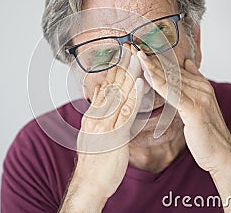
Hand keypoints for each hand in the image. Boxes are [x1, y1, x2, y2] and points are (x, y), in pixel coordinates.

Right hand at [70, 48, 143, 202]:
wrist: (89, 184)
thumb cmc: (95, 163)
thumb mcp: (94, 135)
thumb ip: (99, 117)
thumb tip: (103, 102)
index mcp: (93, 115)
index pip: (105, 88)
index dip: (115, 70)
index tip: (124, 55)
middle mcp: (97, 115)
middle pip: (111, 86)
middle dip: (122, 65)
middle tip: (131, 46)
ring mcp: (104, 124)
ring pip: (118, 93)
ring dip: (129, 73)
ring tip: (138, 56)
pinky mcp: (114, 135)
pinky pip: (125, 112)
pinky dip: (133, 95)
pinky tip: (141, 82)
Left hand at [137, 52, 230, 173]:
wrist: (222, 154)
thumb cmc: (208, 134)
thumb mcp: (200, 107)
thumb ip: (193, 86)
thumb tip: (188, 63)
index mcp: (203, 86)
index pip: (176, 70)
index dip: (158, 61)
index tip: (142, 52)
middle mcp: (202, 88)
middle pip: (173, 71)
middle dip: (152, 60)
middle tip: (135, 49)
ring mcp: (200, 98)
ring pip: (172, 79)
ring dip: (153, 68)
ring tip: (138, 56)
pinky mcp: (194, 109)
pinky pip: (173, 94)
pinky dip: (160, 84)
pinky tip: (148, 77)